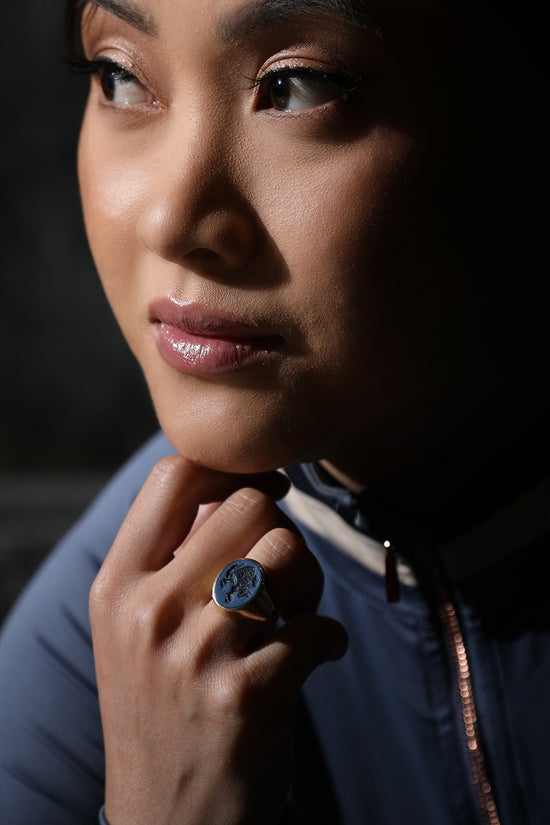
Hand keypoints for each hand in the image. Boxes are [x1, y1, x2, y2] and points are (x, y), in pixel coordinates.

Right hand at [89, 456, 347, 824]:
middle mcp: (149, 610)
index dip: (233, 467)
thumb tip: (242, 488)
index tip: (266, 489)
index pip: (174, 475)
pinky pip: (318, 626)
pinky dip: (327, 639)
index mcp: (117, 584)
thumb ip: (173, 559)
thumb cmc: (162, 707)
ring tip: (292, 616)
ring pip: (289, 552)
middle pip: (250, 504)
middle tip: (280, 576)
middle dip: (282, 532)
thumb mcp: (135, 630)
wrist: (166, 822)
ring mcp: (195, 653)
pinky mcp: (245, 695)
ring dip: (308, 582)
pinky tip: (313, 657)